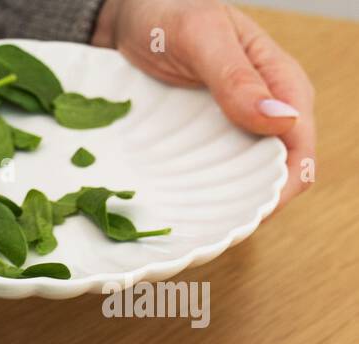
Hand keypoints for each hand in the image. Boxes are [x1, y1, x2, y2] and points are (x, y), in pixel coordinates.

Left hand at [92, 0, 314, 208]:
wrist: (131, 14)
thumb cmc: (169, 13)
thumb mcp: (201, 36)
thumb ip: (237, 76)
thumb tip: (281, 120)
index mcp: (281, 82)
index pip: (301, 147)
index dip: (283, 188)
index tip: (251, 215)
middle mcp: (266, 110)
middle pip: (278, 173)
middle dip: (254, 205)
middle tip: (214, 233)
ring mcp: (236, 126)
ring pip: (247, 179)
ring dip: (227, 206)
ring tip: (197, 230)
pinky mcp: (208, 137)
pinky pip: (215, 174)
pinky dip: (204, 195)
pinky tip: (181, 211)